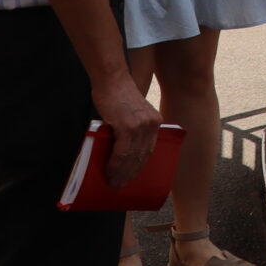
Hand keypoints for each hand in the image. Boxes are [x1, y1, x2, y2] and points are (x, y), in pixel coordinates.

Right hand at [94, 73, 163, 187]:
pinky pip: (122, 152)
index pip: (149, 150)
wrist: (112, 80)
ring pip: (132, 157)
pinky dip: (115, 164)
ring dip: (122, 173)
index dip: (140, 166)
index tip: (132, 177)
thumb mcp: (130, 114)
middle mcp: (152, 124)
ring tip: (113, 182)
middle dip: (131, 174)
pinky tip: (110, 172)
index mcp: (155, 122)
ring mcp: (141, 126)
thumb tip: (121, 153)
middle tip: (120, 185)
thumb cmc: (117, 96)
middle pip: (142, 156)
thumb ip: (130, 131)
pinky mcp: (128, 126)